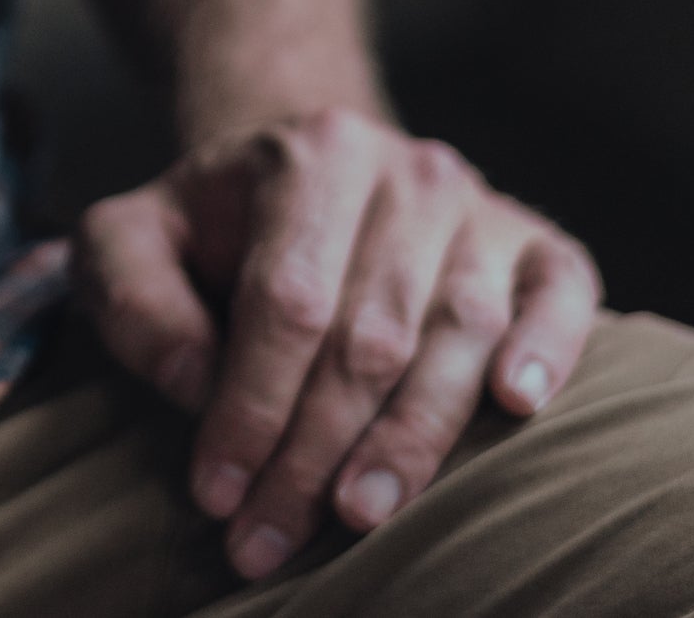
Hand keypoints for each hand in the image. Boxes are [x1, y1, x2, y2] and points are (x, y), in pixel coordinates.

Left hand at [77, 106, 600, 580]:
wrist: (311, 172)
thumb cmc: (215, 229)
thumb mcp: (133, 238)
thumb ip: (131, 294)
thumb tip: (189, 380)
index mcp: (309, 155)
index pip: (286, 302)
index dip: (251, 407)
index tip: (217, 493)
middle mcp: (408, 171)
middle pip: (370, 335)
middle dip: (315, 452)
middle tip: (269, 539)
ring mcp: (480, 205)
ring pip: (459, 333)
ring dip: (411, 439)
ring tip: (360, 515)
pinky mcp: (537, 243)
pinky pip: (562, 293)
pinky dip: (548, 348)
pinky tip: (517, 407)